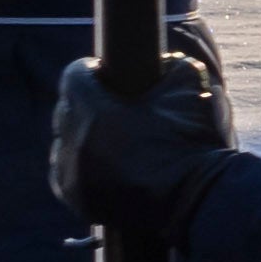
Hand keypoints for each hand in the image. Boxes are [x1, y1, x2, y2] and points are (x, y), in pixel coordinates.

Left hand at [49, 54, 231, 236]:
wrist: (197, 199)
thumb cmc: (191, 140)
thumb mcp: (190, 84)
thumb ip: (168, 64)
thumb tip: (159, 63)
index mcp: (93, 107)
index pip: (74, 75)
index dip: (91, 71)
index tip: (106, 74)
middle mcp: (73, 138)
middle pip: (66, 109)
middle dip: (85, 103)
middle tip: (112, 107)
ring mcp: (72, 171)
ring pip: (64, 143)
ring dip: (80, 137)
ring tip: (108, 140)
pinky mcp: (76, 198)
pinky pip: (66, 174)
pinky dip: (80, 168)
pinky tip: (102, 165)